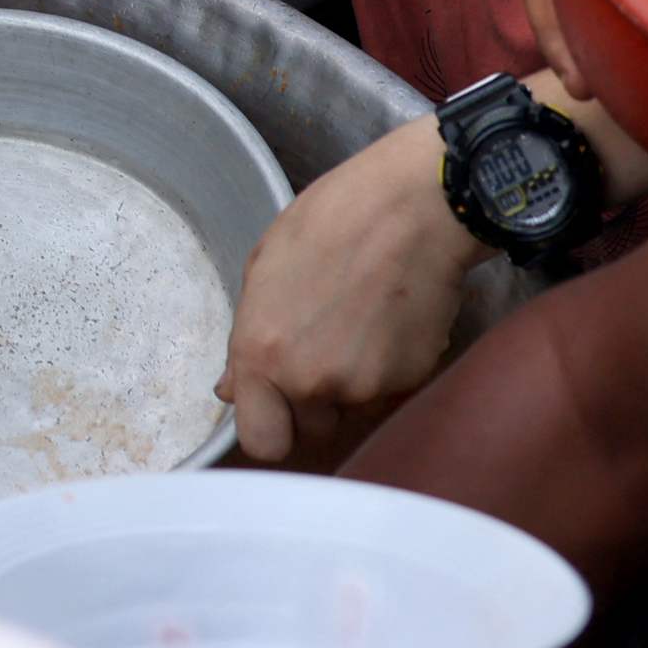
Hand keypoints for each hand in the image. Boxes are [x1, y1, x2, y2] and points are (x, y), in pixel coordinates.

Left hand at [222, 123, 487, 465]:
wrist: (414, 206)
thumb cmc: (332, 220)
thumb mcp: (265, 266)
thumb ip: (247, 337)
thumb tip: (233, 388)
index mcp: (262, 354)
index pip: (262, 442)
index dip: (270, 425)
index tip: (277, 408)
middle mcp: (309, 381)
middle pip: (310, 428)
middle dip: (314, 401)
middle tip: (325, 344)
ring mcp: (364, 385)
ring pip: (352, 408)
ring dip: (352, 382)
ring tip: (359, 320)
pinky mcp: (410, 377)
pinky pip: (391, 388)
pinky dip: (390, 364)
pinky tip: (389, 316)